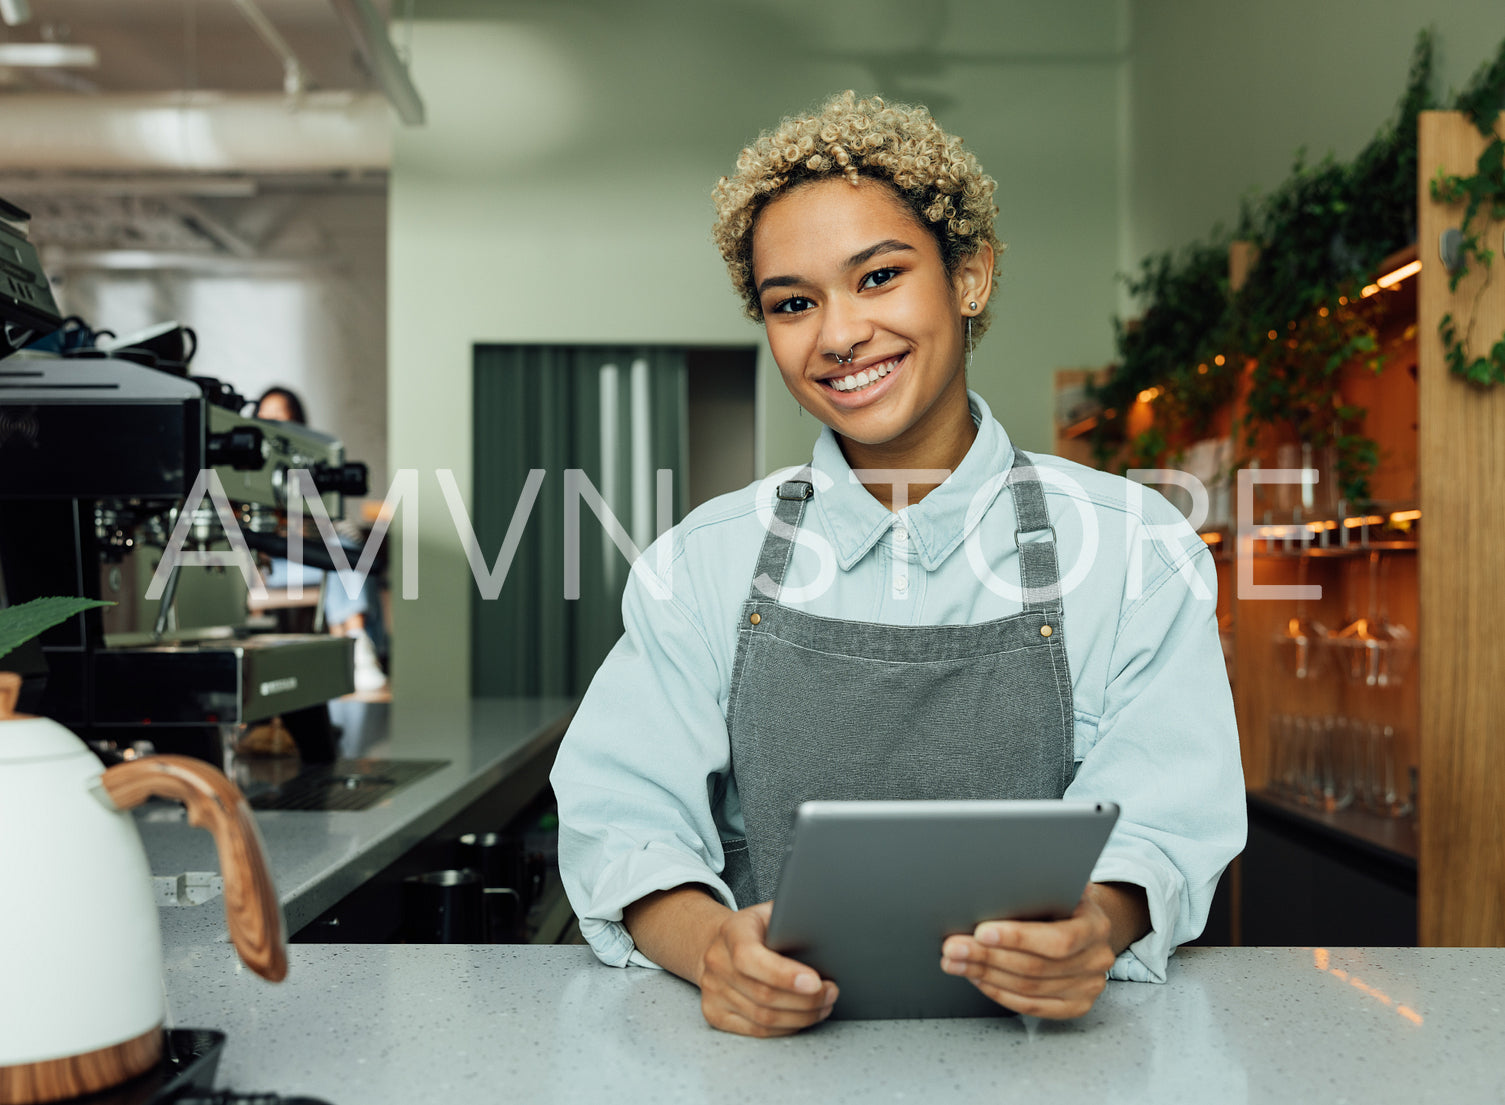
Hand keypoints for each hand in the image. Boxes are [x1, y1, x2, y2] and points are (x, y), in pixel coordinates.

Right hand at [697, 901, 838, 1036]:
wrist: (720, 943)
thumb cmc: (756, 929)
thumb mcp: (772, 912)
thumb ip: (793, 919)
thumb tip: (827, 933)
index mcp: (731, 931)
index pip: (750, 957)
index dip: (784, 974)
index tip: (816, 982)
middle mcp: (717, 962)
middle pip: (763, 994)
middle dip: (806, 999)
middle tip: (831, 993)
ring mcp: (712, 990)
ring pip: (762, 1018)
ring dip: (801, 1016)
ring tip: (823, 1006)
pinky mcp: (714, 1013)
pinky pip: (756, 1031)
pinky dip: (785, 1028)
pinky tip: (802, 1017)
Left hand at [939, 884, 1141, 1018]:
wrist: (1085, 923)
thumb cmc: (1062, 899)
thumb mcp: (1055, 885)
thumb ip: (1033, 889)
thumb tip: (988, 889)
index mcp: (1095, 925)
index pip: (1058, 939)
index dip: (1018, 938)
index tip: (981, 931)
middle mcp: (1097, 959)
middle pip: (1036, 967)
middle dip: (988, 957)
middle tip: (953, 947)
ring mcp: (1088, 986)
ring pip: (1029, 989)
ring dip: (985, 976)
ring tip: (956, 962)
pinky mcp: (1076, 1005)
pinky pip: (1032, 1006)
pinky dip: (999, 993)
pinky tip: (978, 979)